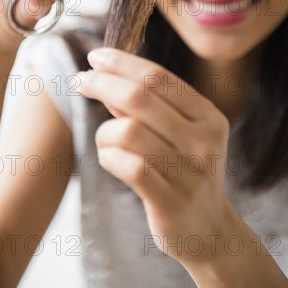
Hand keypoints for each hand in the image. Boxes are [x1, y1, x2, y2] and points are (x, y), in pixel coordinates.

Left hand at [77, 47, 230, 267]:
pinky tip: (110, 159)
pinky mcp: (171, 203)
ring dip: (105, 132)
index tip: (96, 55)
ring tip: (106, 142)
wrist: (207, 231)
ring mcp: (189, 173)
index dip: (122, 62)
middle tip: (80, 80)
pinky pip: (128, 166)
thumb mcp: (180, 135)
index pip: (159, 77)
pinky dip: (109, 157)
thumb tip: (107, 75)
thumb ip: (148, 108)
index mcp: (208, 117)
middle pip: (140, 97)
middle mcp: (204, 141)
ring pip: (128, 131)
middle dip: (102, 82)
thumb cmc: (185, 172)